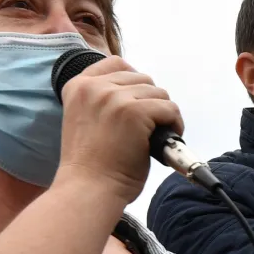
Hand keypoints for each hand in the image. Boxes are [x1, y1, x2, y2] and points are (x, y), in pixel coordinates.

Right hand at [56, 55, 183, 205]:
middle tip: (150, 127)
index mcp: (78, 86)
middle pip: (142, 78)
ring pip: (159, 93)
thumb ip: (102, 101)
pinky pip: (169, 109)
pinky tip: (166, 141)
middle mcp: (94, 87)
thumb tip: (138, 92)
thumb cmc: (90, 165)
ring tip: (157, 135)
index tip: (138, 102)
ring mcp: (115, 97)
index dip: (133, 82)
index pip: (116, 64)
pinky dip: (175, 124)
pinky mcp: (135, 112)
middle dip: (150, 102)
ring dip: (163, 114)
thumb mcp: (85, 120)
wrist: (88, 189)